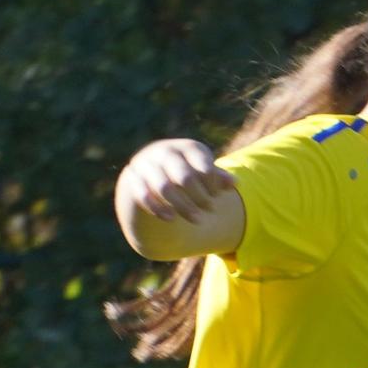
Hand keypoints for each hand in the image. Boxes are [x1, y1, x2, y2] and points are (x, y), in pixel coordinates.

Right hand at [115, 138, 240, 257]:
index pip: (203, 164)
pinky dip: (158, 208)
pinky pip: (144, 195)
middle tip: (211, 209)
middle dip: (200, 197)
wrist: (149, 174)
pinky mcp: (132, 178)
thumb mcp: (203, 173)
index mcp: (185, 148)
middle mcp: (164, 152)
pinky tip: (171, 219)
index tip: (217, 195)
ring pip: (164, 188)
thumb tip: (235, 182)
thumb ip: (218, 178)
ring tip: (198, 219)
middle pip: (184, 177)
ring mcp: (145, 164)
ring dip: (183, 207)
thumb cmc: (185, 173)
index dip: (213, 184)